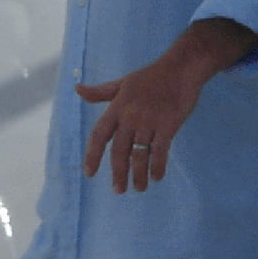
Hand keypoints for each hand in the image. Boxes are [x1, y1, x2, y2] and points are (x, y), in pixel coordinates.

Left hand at [77, 50, 210, 194]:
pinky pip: (160, 151)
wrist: (180, 68)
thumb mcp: (122, 83)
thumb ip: (100, 92)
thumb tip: (77, 89)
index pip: (99, 135)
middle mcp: (130, 116)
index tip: (89, 173)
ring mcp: (149, 121)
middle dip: (118, 173)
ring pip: (139, 154)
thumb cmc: (151, 76)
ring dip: (139, 175)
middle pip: (119, 151)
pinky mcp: (168, 125)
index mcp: (117, 107)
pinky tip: (157, 177)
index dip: (93, 155)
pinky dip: (158, 166)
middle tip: (118, 190)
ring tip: (139, 188)